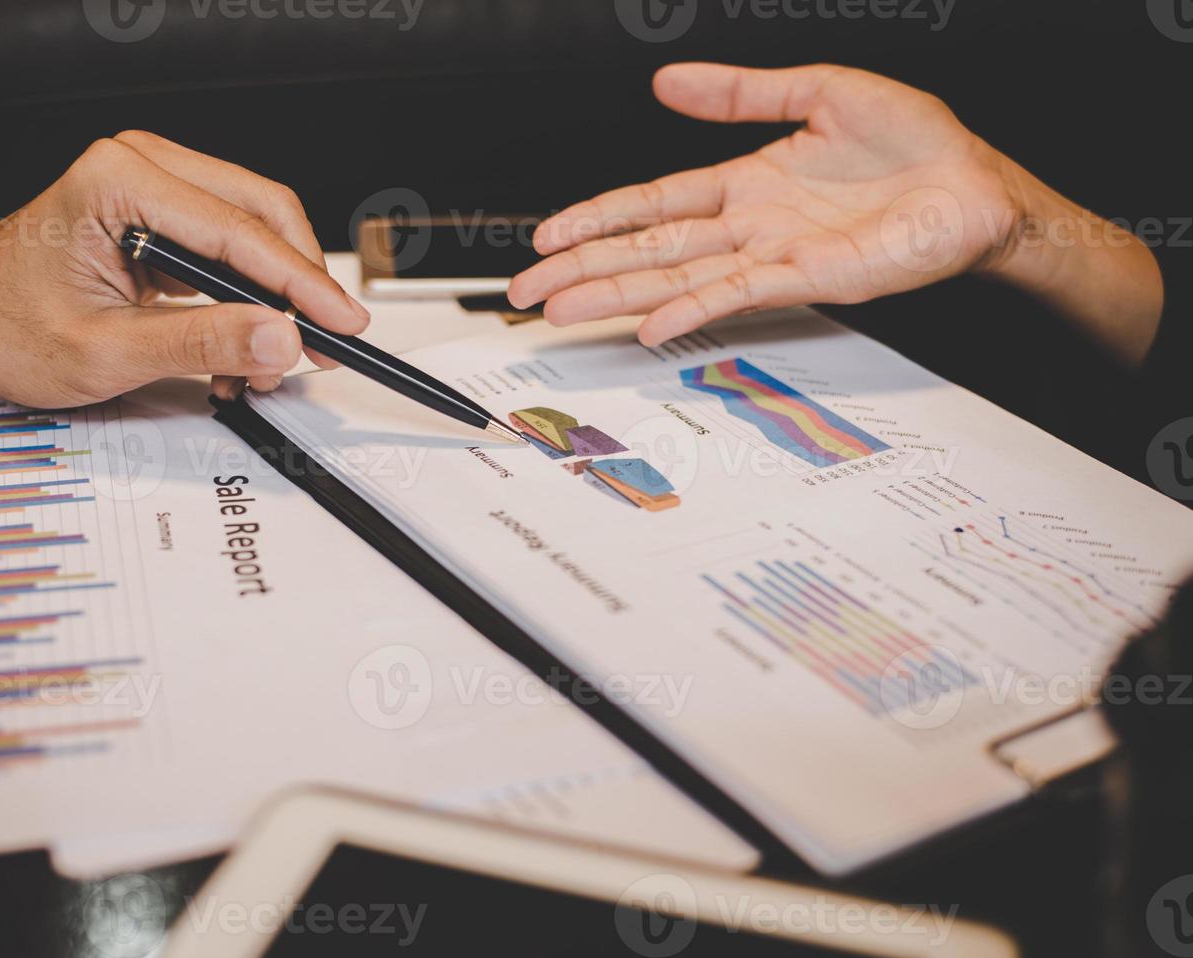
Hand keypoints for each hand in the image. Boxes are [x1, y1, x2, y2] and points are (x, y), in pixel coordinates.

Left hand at [0, 131, 369, 406]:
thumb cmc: (2, 323)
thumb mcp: (104, 351)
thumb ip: (201, 344)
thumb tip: (280, 338)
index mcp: (120, 181)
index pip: (239, 233)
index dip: (302, 285)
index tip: (343, 325)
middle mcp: (141, 168)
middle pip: (261, 215)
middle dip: (299, 287)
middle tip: (328, 343)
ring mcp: (152, 188)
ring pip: (253, 231)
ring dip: (275, 297)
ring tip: (272, 360)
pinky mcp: (159, 216)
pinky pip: (228, 248)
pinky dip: (248, 298)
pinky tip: (244, 347)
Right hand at [510, 63, 1135, 347]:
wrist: (978, 188)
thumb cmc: (916, 144)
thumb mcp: (819, 91)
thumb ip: (740, 92)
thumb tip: (668, 80)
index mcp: (745, 181)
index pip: (652, 202)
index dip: (597, 216)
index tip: (549, 233)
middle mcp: (748, 225)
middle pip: (646, 248)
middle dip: (583, 269)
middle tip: (530, 289)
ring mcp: (770, 256)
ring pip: (674, 277)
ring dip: (616, 296)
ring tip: (563, 313)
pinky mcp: (805, 279)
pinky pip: (734, 295)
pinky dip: (690, 310)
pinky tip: (650, 325)